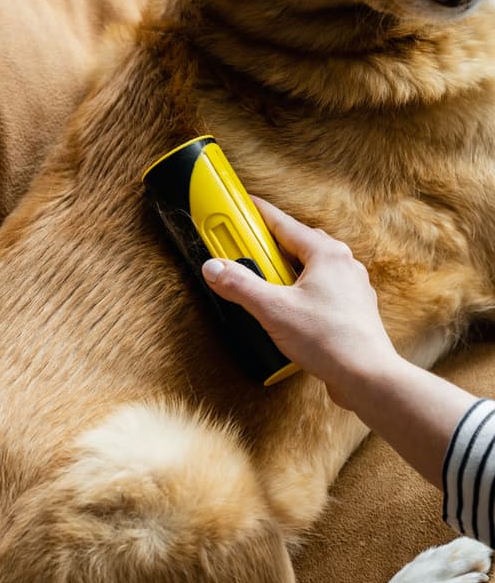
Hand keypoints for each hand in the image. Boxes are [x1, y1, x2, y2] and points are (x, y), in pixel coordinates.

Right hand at [201, 197, 398, 406]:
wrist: (366, 376)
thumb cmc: (330, 340)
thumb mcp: (273, 310)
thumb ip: (241, 286)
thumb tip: (216, 269)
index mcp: (326, 254)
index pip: (284, 224)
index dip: (258, 214)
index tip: (242, 206)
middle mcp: (343, 265)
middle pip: (298, 245)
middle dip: (270, 247)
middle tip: (246, 252)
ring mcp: (351, 289)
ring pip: (311, 270)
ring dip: (286, 273)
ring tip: (265, 287)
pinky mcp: (351, 312)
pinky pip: (321, 292)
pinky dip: (301, 293)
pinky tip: (289, 311)